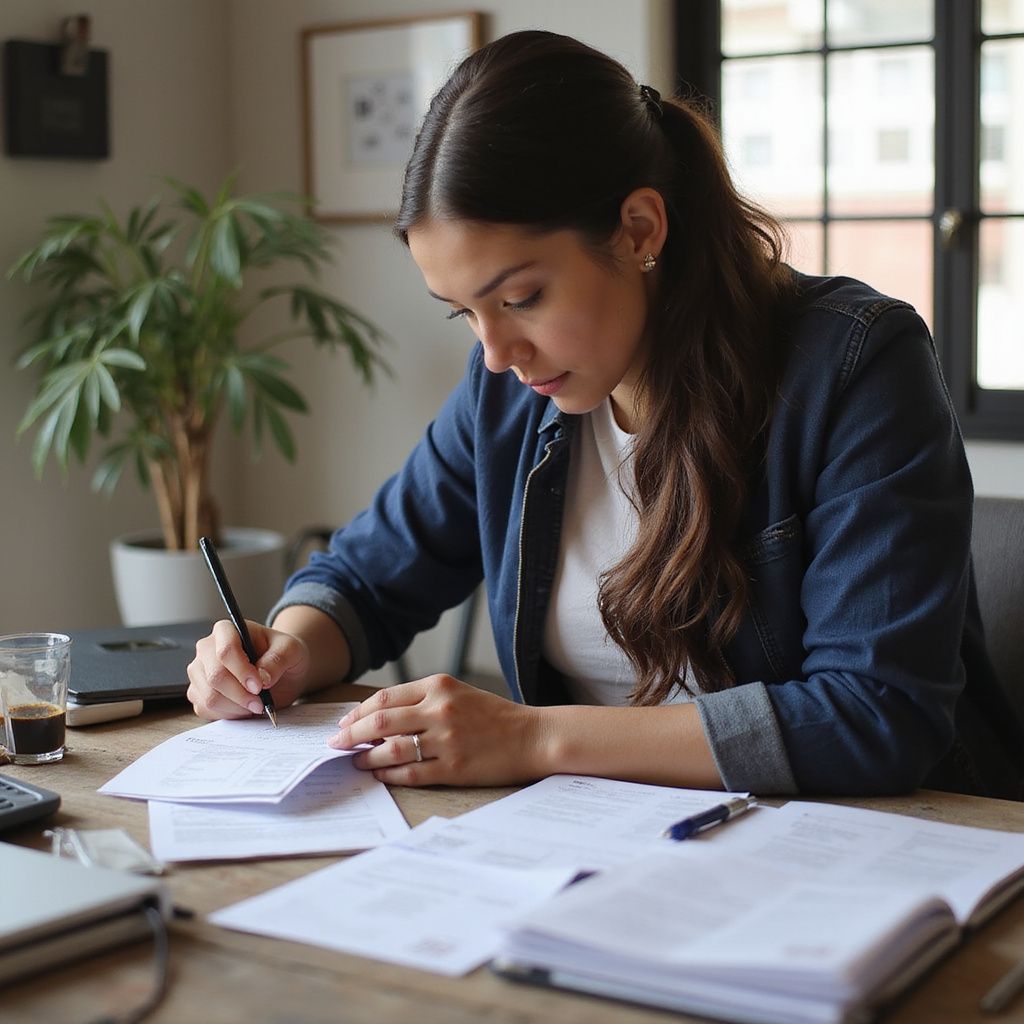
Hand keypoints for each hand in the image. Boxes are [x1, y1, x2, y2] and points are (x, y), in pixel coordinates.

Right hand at [186, 619, 309, 720]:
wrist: (279, 670)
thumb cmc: (282, 654)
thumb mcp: (291, 650)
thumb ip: (278, 659)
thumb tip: (262, 678)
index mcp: (227, 630)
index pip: (226, 651)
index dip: (242, 672)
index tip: (260, 686)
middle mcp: (207, 648)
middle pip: (215, 677)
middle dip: (240, 695)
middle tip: (260, 703)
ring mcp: (199, 671)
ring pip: (209, 697)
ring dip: (236, 707)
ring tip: (255, 705)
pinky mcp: (198, 692)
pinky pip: (206, 710)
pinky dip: (228, 715)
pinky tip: (244, 708)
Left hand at [327, 674, 546, 786]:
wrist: (532, 736)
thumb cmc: (494, 716)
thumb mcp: (458, 694)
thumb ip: (421, 701)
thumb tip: (377, 718)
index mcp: (439, 686)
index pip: (385, 698)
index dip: (358, 713)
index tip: (344, 724)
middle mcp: (440, 710)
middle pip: (380, 722)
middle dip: (351, 735)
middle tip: (336, 744)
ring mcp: (446, 740)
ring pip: (390, 749)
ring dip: (366, 758)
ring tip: (356, 762)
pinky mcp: (453, 767)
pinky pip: (410, 773)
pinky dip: (388, 775)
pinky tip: (379, 775)